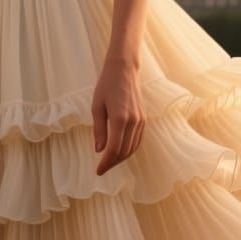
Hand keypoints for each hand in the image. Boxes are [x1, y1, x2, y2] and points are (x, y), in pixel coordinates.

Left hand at [91, 58, 144, 175]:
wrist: (124, 70)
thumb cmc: (106, 85)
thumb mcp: (97, 106)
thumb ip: (99, 129)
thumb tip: (99, 150)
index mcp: (120, 119)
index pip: (114, 149)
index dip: (106, 163)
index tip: (98, 171)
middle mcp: (133, 122)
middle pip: (124, 152)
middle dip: (113, 163)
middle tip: (102, 169)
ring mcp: (141, 121)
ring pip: (132, 148)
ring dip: (121, 158)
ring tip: (109, 162)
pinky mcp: (143, 119)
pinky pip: (138, 140)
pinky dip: (129, 150)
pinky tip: (120, 152)